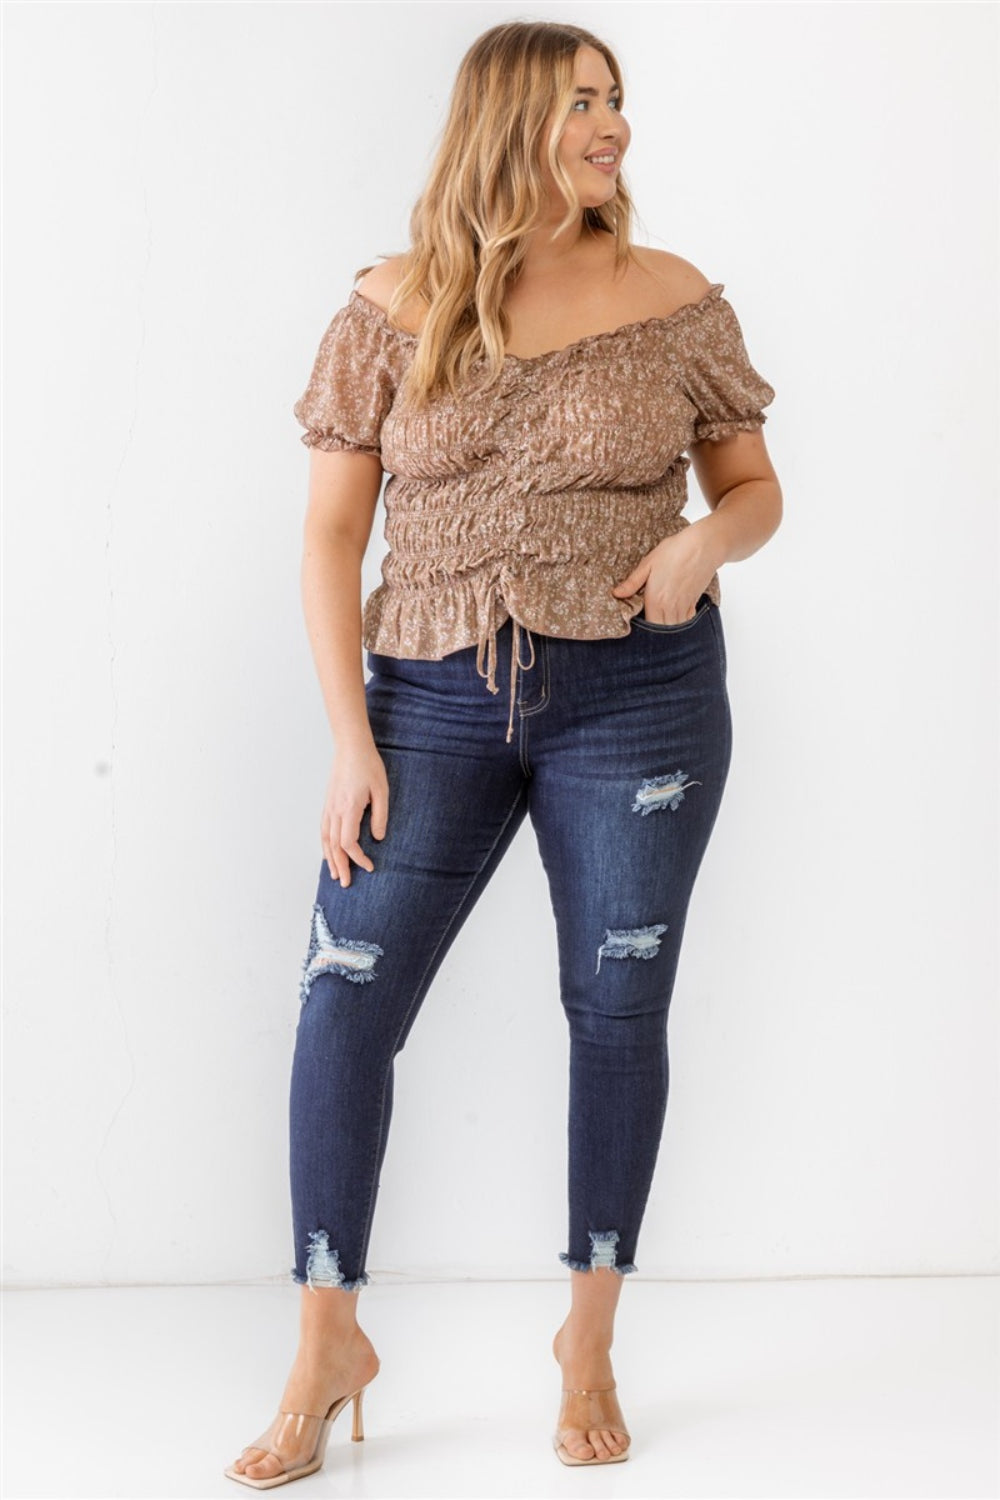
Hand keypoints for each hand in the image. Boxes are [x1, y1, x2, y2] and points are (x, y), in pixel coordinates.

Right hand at [321, 741, 388, 887]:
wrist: (351, 747)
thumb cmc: (368, 766)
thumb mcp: (382, 791)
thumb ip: (380, 816)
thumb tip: (378, 838)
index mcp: (349, 808)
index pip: (348, 843)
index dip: (357, 858)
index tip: (369, 866)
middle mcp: (335, 811)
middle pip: (334, 846)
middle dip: (340, 866)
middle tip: (345, 883)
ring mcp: (329, 807)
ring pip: (325, 839)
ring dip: (329, 859)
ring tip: (334, 874)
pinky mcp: (328, 804)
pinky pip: (323, 829)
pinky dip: (324, 845)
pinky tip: (328, 853)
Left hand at [610, 529, 715, 624]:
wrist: (704, 546)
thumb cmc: (675, 551)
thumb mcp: (648, 563)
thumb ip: (632, 582)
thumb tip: (616, 594)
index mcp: (656, 600)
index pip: (647, 626)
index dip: (642, 626)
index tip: (638, 618)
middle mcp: (670, 607)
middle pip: (661, 630)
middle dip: (655, 628)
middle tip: (649, 616)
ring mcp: (684, 606)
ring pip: (675, 627)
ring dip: (668, 625)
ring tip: (661, 615)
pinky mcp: (694, 602)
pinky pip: (687, 619)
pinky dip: (681, 619)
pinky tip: (675, 611)